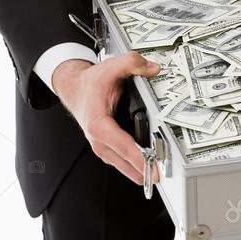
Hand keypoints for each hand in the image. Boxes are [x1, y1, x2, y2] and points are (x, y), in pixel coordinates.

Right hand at [52, 52, 160, 185]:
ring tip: (160, 175)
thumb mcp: (111, 67)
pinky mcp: (106, 149)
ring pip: (123, 166)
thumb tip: (153, 69)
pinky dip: (135, 166)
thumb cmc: (91, 83)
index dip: (139, 159)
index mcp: (98, 124)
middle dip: (145, 170)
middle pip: (124, 163)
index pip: (122, 146)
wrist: (75, 89)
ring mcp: (102, 147)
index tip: (153, 170)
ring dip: (140, 171)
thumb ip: (131, 63)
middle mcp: (98, 140)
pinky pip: (122, 162)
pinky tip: (149, 167)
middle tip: (165, 176)